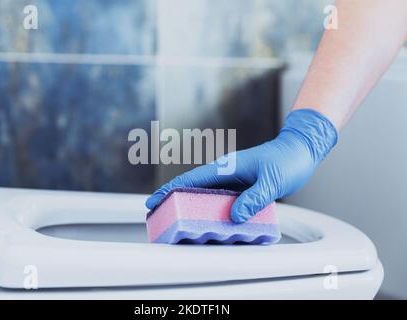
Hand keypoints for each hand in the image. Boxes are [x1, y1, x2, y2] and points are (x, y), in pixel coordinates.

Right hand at [146, 109, 337, 222]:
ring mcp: (232, 181)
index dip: (170, 191)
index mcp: (226, 167)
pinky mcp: (240, 188)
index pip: (192, 180)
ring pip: (206, 197)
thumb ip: (254, 198)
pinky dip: (212, 212)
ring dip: (192, 209)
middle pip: (193, 190)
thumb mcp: (272, 181)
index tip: (153, 201)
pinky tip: (210, 224)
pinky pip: (221, 201)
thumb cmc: (287, 161)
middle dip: (175, 202)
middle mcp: (225, 174)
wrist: (300, 151)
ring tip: (180, 226)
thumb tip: (235, 216)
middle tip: (160, 218)